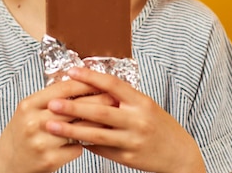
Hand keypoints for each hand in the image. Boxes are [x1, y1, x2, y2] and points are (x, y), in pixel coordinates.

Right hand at [0, 78, 114, 172]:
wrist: (6, 165)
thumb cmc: (22, 133)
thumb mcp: (29, 110)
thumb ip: (51, 98)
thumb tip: (82, 83)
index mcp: (28, 105)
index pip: (63, 88)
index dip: (85, 83)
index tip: (101, 81)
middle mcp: (33, 122)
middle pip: (73, 107)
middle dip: (98, 102)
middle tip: (114, 99)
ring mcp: (41, 142)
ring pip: (78, 129)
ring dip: (97, 124)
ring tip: (111, 118)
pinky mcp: (49, 160)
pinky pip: (76, 148)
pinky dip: (83, 144)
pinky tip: (88, 142)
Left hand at [46, 67, 205, 172]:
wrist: (179, 153)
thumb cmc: (161, 126)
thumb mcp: (147, 106)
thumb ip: (124, 99)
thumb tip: (94, 88)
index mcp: (142, 102)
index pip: (113, 84)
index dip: (91, 77)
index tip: (72, 72)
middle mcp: (137, 120)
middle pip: (101, 111)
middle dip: (74, 106)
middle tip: (53, 103)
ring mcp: (132, 140)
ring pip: (97, 134)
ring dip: (72, 130)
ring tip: (52, 125)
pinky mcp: (128, 158)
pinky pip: (102, 150)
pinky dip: (85, 144)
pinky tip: (70, 140)